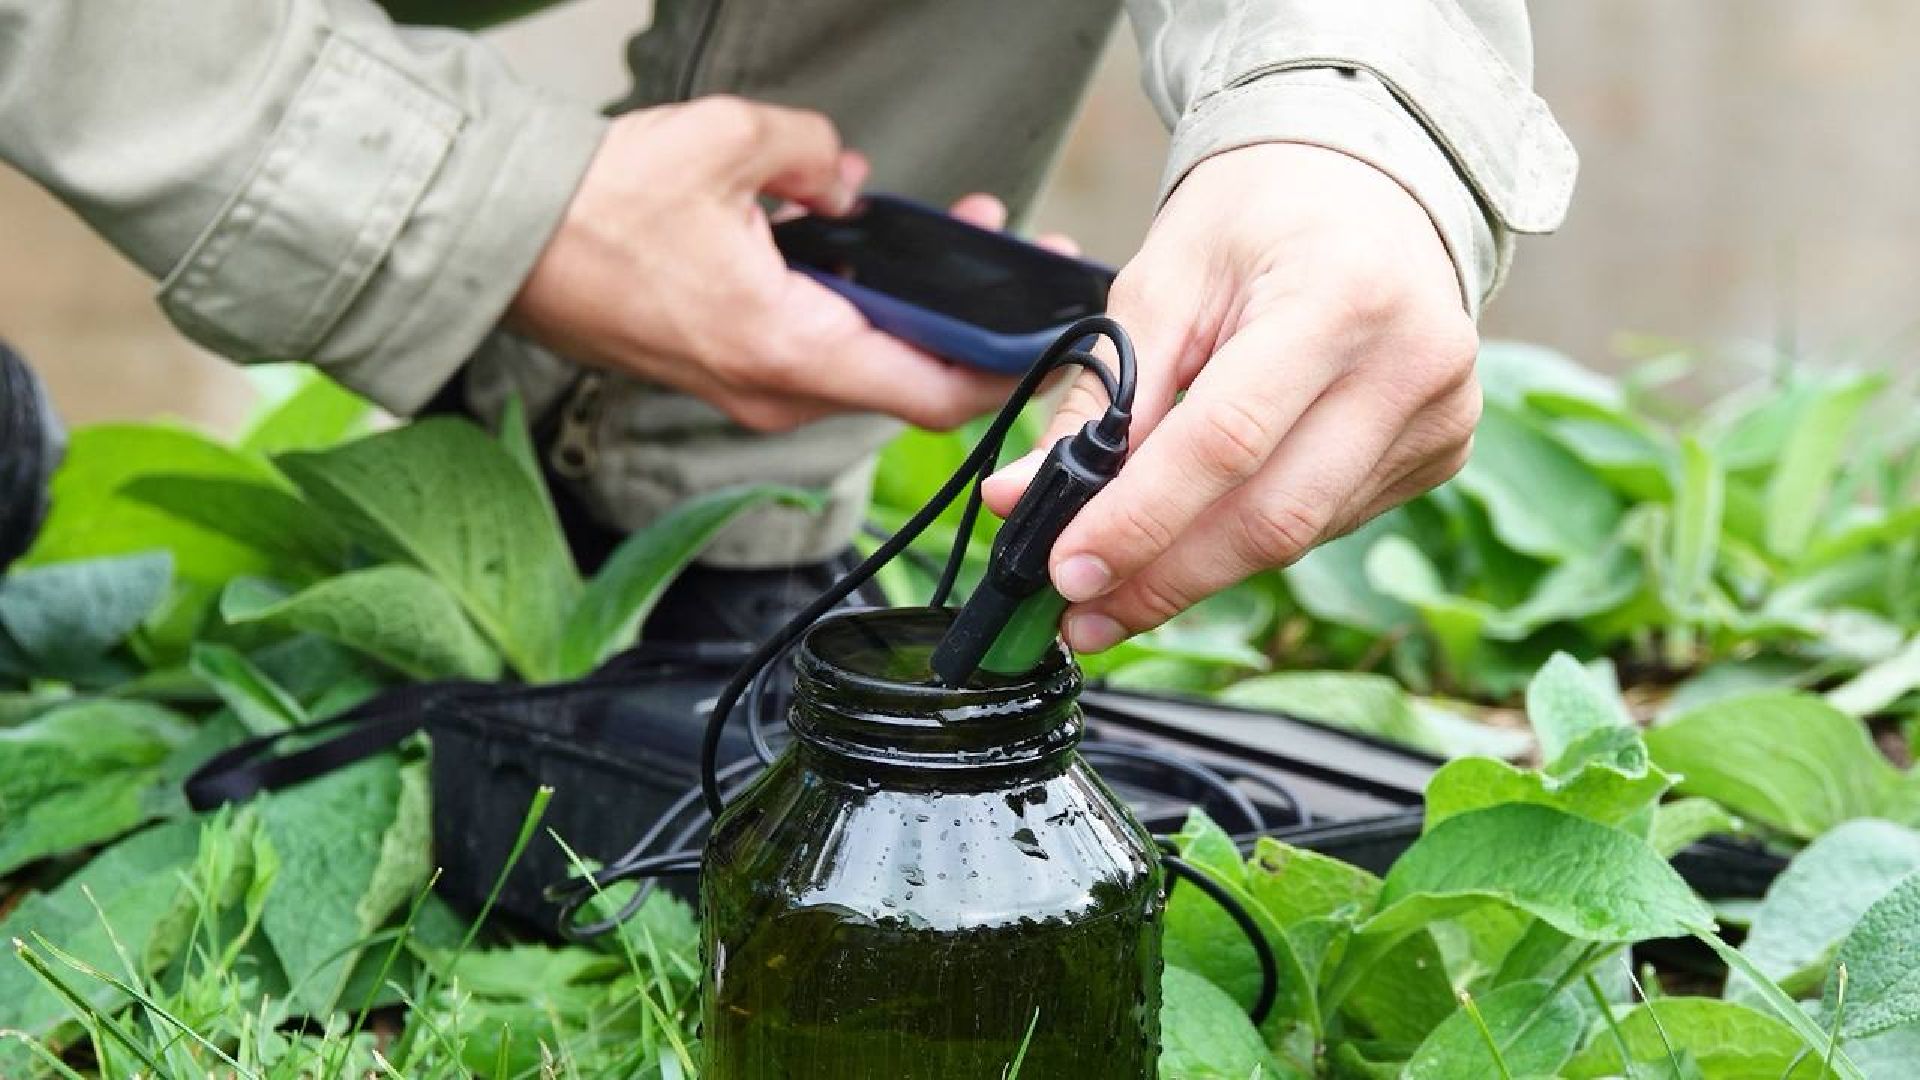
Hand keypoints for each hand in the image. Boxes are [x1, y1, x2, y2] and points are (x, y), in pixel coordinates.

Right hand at [508, 95, 1016, 431]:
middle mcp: (776, 391)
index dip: (1005, 366)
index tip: (1047, 327)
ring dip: (906, 311)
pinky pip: (815, 356)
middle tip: (1002, 250)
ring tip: (938, 235)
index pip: (934, 392)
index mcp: (789, 349)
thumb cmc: (596, 210)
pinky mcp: (724, 375)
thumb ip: (814, 154)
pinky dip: (852, 314)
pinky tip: (856, 251)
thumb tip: (846, 178)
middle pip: (908, 380)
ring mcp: (748, 392)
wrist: (498, 245)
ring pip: (862, 366)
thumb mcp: (727, 144)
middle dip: (964, 319)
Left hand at [984, 143, 1480, 651]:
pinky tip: (1199, 535)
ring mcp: (1440, 416)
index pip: (1227, 440)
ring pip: (1300, 536)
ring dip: (1197, 572)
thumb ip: (1100, 396)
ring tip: (1114, 589)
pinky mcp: (1440, 452)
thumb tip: (1024, 500)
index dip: (1140, 519)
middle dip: (1162, 577)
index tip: (1063, 572)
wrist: (1370, 181)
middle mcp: (1412, 363)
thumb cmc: (1257, 217)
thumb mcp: (1163, 281)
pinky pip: (1327, 523)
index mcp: (1340, 296)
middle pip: (1274, 516)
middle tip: (1077, 612)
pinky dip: (1249, 540)